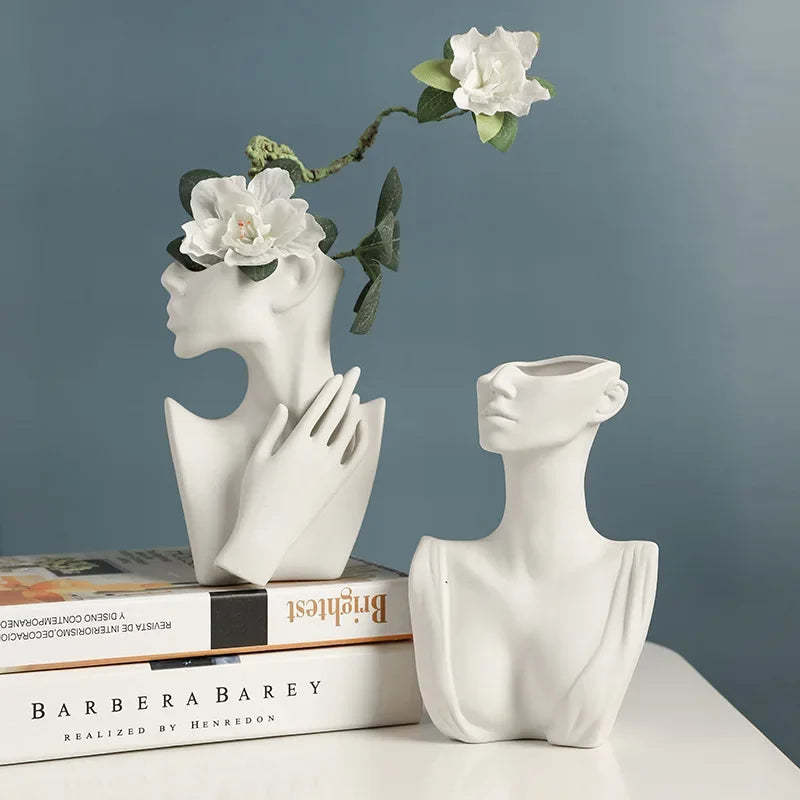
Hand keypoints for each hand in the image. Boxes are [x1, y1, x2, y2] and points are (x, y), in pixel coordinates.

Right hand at [214, 367, 367, 583]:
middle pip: (337, 414)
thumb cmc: (255, 494)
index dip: (329, 390)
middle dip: (346, 390)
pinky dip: (361, 438)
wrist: (267, 532)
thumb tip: (286, 407)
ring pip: (348, 431)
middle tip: (355, 373)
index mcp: (295, 444)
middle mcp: (316, 454)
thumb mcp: (258, 458)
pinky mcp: (337, 483)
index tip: (337, 376)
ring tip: (355, 395)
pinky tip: (361, 426)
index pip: (318, 409)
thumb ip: (273, 430)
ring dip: (353, 410)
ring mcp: (330, 469)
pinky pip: (355, 456)